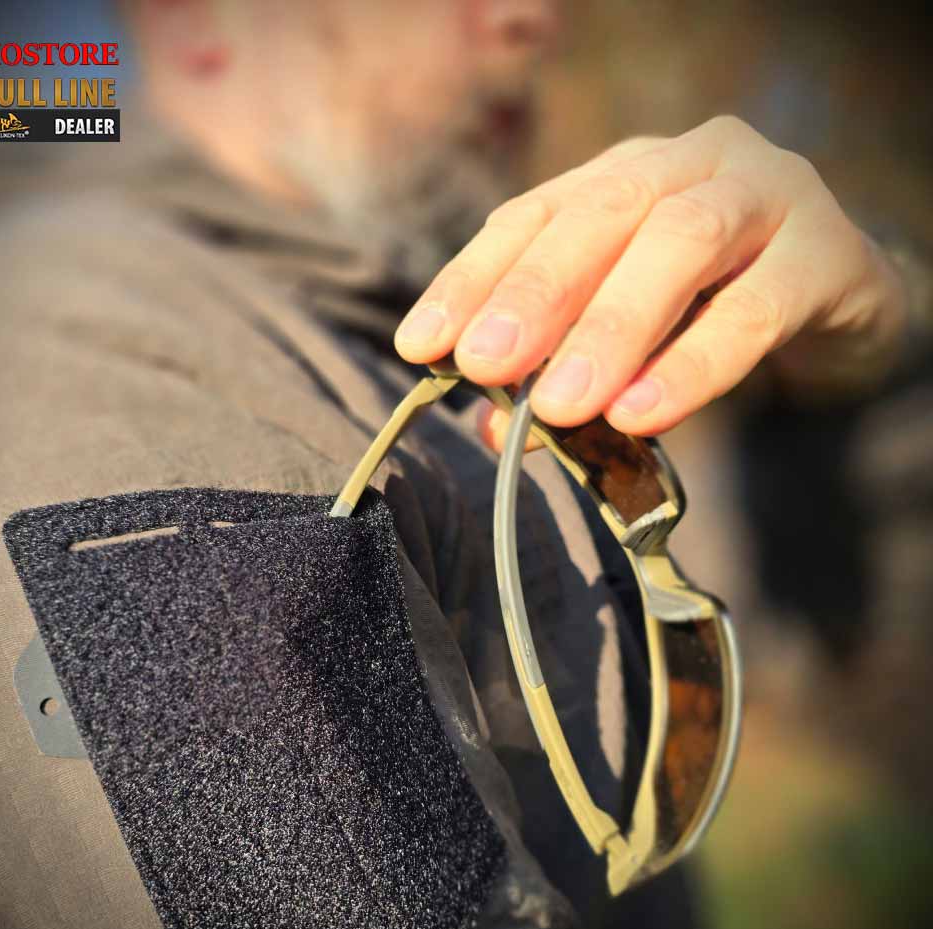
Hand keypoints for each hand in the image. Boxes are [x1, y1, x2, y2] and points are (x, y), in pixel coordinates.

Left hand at [393, 116, 907, 440]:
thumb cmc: (711, 315)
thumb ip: (559, 371)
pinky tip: (640, 414)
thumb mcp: (625, 340)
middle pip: (600, 215)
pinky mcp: (828, 252)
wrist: (842, 304)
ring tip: (558, 405)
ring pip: (679, 243)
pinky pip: (756, 308)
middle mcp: (691, 164)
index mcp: (625, 177)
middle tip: (482, 365)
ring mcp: (768, 193)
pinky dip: (693, 364)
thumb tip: (487, 430)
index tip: (420, 346)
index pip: (533, 217)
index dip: (472, 279)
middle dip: (533, 294)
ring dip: (610, 327)